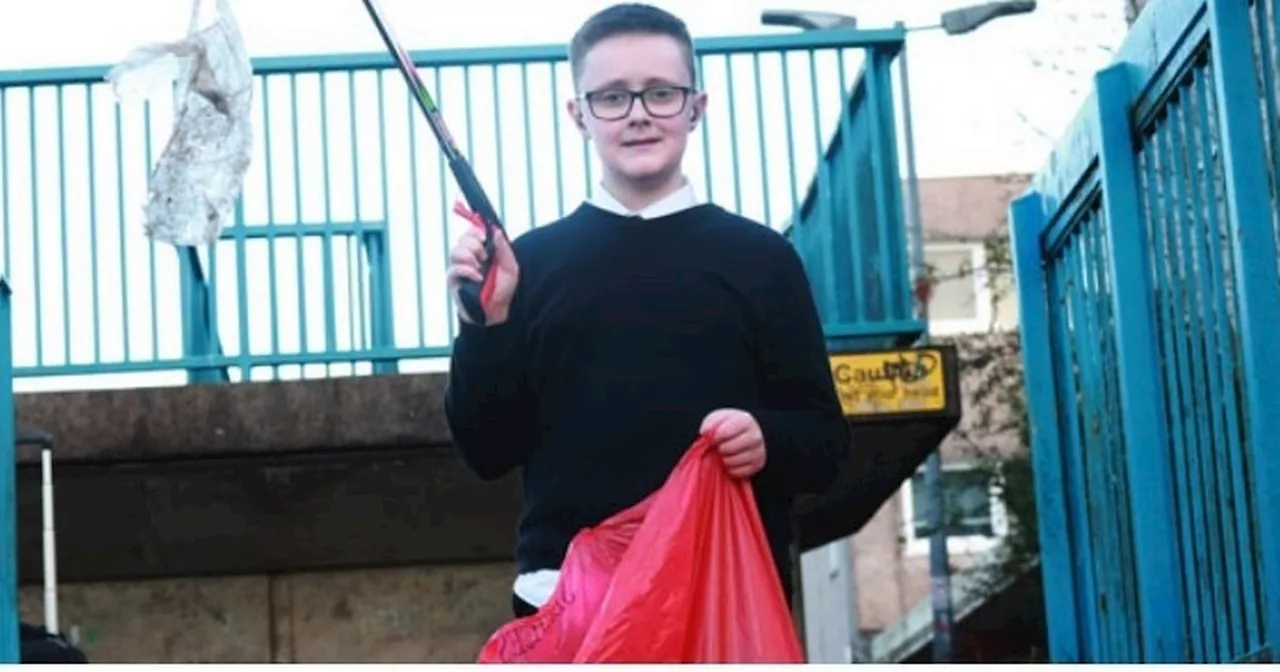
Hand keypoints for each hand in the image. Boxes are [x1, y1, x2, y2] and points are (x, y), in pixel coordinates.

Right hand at [446, 205, 518, 324]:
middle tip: (484, 254)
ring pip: (455, 253)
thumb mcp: (510, 266)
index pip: (470, 234)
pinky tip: (477, 276)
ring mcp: (460, 271)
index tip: (484, 237)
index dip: (475, 232)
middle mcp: (468, 259)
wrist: (502, 310)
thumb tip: (496, 230)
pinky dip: (466, 270)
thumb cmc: (505, 289)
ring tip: (480, 264)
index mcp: (480, 252)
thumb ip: (503, 248)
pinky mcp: (455, 284)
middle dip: (473, 244)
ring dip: (468, 254)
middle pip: (461, 241)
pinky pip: (453, 270)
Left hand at [700, 409, 765, 478]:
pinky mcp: (759, 464)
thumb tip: (705, 433)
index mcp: (746, 421)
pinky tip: (730, 462)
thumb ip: (710, 423)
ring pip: (736, 461)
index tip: (713, 439)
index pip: (727, 431)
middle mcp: (756, 436)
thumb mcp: (717, 419)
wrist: (743, 434)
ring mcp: (759, 451)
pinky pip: (740, 472)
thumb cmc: (727, 426)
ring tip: (724, 455)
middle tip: (718, 448)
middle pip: (732, 447)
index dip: (716, 436)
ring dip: (725, 460)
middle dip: (721, 448)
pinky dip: (731, 469)